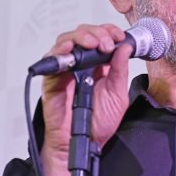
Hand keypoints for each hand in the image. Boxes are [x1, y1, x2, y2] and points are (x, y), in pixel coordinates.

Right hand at [39, 23, 134, 175]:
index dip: (108, 31)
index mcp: (98, 66)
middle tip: (106, 43)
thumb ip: (119, 71)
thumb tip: (124, 48)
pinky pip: (51, 59)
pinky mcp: (51, 80)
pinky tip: (70, 48)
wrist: (84, 143)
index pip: (100, 38)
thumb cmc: (98, 124)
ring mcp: (65, 70)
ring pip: (67, 41)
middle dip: (97, 33)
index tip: (118, 36)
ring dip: (81, 37)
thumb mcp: (117, 95)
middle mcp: (80, 65)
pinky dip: (59, 50)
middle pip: (83, 35)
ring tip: (93, 44)